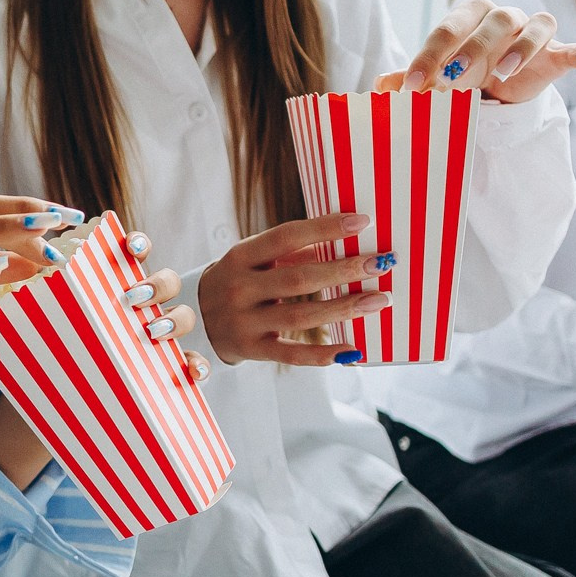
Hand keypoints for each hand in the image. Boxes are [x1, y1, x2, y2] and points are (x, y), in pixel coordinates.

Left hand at [0, 248, 201, 487]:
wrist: (58, 412)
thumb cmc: (45, 364)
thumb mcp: (32, 337)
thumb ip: (22, 316)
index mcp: (107, 289)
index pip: (128, 256)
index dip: (134, 245)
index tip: (125, 244)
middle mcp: (138, 309)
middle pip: (163, 282)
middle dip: (154, 285)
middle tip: (129, 298)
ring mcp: (156, 340)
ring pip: (180, 319)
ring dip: (172, 321)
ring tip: (150, 334)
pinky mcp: (166, 371)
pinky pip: (193, 366)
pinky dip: (196, 367)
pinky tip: (189, 374)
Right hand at [199, 213, 395, 365]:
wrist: (194, 320)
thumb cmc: (236, 282)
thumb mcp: (252, 261)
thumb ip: (291, 253)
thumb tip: (344, 242)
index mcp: (240, 257)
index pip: (286, 237)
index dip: (325, 228)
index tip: (362, 222)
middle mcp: (239, 288)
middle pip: (299, 277)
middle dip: (344, 269)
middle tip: (381, 262)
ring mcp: (244, 321)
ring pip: (301, 315)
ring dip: (344, 308)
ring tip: (379, 300)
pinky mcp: (252, 349)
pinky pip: (292, 354)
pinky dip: (323, 354)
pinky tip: (352, 349)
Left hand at [373, 0, 575, 103]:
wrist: (498, 86)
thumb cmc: (463, 74)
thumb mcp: (436, 78)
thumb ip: (413, 79)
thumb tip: (381, 85)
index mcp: (467, 18)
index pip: (447, 29)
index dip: (428, 57)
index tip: (411, 87)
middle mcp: (502, 18)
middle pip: (493, 21)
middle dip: (472, 48)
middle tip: (452, 79)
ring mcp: (532, 33)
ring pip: (535, 24)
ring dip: (521, 46)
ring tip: (502, 74)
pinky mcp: (557, 54)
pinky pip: (574, 48)